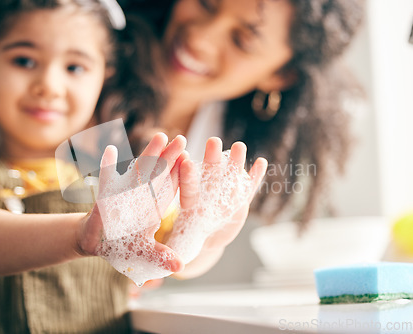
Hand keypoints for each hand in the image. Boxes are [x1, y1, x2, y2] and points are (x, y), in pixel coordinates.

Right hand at [75, 133, 186, 284]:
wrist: (97, 241)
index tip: (191, 160)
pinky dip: (107, 166)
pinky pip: (106, 178)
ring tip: (160, 137)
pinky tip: (110, 150)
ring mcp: (124, 192)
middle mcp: (141, 196)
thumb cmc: (123, 244)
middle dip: (170, 157)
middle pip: (158, 173)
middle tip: (182, 139)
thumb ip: (161, 256)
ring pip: (138, 170)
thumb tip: (181, 266)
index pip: (170, 188)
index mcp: (154, 208)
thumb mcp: (144, 252)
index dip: (180, 174)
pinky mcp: (105, 195)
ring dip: (148, 154)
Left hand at [167, 137, 267, 263]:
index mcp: (189, 205)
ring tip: (240, 146)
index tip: (184, 161)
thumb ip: (174, 252)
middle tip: (213, 140)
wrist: (205, 238)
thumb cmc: (188, 239)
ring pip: (229, 177)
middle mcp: (207, 196)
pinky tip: (262, 163)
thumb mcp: (178, 246)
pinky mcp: (240, 202)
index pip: (186, 189)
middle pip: (208, 175)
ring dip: (234, 162)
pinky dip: (255, 177)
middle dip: (211, 158)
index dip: (186, 176)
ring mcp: (225, 197)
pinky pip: (248, 187)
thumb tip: (172, 265)